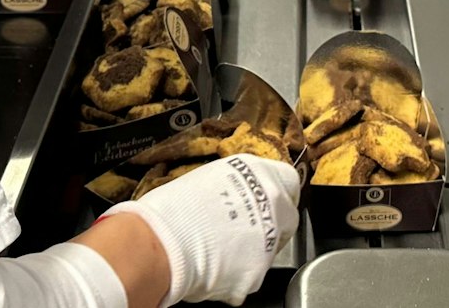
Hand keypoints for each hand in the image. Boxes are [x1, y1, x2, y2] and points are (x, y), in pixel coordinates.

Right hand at [107, 155, 300, 305]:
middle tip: (244, 232)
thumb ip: (233, 189)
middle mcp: (273, 203)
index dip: (276, 196)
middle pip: (287, 217)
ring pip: (271, 248)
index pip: (288, 182)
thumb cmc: (172, 208)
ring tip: (222, 252)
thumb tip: (234, 200)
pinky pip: (252, 275)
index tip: (267, 204)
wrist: (160, 242)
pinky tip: (216, 269)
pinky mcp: (259, 272)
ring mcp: (269, 240)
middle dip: (271, 226)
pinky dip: (238, 275)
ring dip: (254, 251)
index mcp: (259, 173)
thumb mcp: (209, 181)